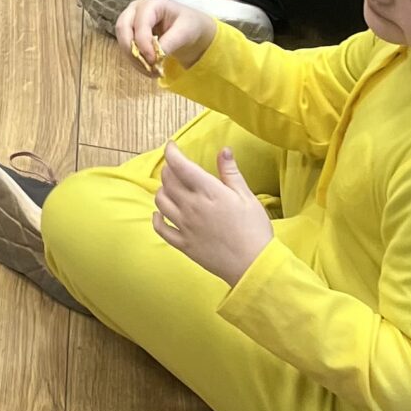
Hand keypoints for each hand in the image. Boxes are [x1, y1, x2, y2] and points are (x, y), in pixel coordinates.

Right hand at [115, 0, 218, 74]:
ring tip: (151, 72)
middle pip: (122, 27)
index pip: (140, 22)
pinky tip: (149, 69)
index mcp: (151, 4)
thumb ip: (170, 41)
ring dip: (133, 59)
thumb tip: (156, 56)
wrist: (188, 30)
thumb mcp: (185, 32)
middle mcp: (136, 9)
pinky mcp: (130, 33)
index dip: (143, 42)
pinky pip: (126, 48)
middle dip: (132, 50)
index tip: (153, 60)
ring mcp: (131, 20)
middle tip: (147, 67)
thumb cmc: (188, 25)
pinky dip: (135, 61)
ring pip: (122, 40)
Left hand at [152, 143, 272, 285]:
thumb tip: (223, 150)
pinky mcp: (183, 244)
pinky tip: (159, 214)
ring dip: (162, 191)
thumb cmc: (254, 229)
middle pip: (168, 181)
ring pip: (160, 202)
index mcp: (208, 192)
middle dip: (169, 169)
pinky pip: (161, 229)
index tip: (172, 145)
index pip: (180, 166)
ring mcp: (184, 226)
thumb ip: (231, 173)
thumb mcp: (247, 197)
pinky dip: (156, 219)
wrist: (253, 265)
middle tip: (177, 167)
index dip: (172, 152)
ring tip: (171, 188)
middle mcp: (191, 206)